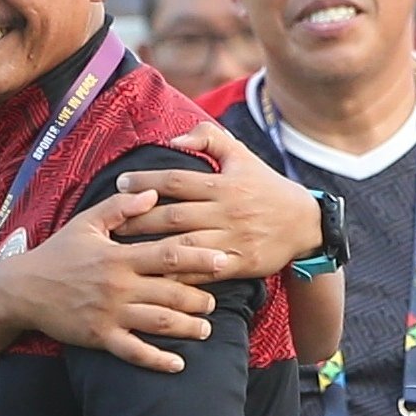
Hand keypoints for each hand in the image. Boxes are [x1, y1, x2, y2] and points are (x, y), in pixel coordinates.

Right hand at [1, 192, 225, 372]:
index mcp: (119, 256)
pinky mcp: (100, 336)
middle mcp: (119, 286)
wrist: (22, 289)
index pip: (169, 255)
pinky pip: (134, 352)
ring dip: (188, 327)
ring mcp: (110, 314)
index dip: (200, 257)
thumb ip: (121, 207)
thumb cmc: (57, 253)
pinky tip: (177, 364)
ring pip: (160, 323)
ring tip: (205, 329)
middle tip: (216, 301)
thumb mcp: (86, 223)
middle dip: (201, 298)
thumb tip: (153, 193)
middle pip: (172, 292)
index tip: (225, 259)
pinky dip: (158, 360)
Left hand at [113, 120, 323, 278]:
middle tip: (110, 222)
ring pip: (185, 245)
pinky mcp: (238, 264)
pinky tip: (153, 277)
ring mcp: (232, 239)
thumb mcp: (242, 156)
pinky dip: (178, 276)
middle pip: (173, 215)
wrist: (305, 224)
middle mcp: (226, 212)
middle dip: (138, 218)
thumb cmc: (265, 187)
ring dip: (151, 248)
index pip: (176, 181)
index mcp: (223, 184)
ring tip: (122, 250)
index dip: (146, 181)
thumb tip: (174, 139)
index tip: (120, 183)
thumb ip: (210, 138)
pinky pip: (202, 272)